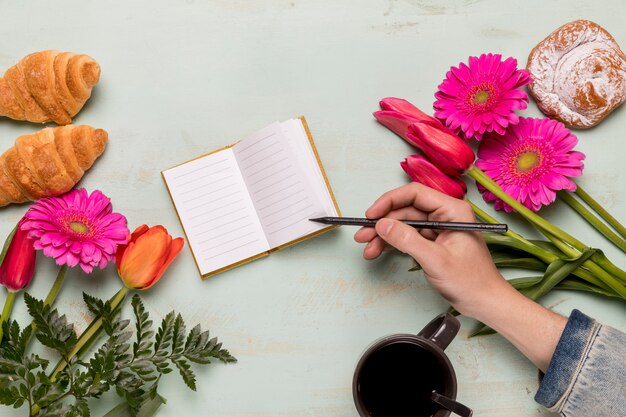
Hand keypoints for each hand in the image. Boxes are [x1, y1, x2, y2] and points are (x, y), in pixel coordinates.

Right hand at [354, 183, 566, 370]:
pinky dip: (392, 244)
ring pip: (404, 224)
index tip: (371, 215)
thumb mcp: (435, 260)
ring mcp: (438, 228)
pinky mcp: (433, 242)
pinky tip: (378, 251)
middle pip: (405, 210)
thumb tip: (382, 224)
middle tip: (363, 235)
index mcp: (452, 210)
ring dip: (384, 235)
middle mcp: (445, 215)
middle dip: (383, 222)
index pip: (414, 194)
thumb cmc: (471, 281)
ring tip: (367, 248)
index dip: (389, 201)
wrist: (485, 303)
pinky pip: (408, 237)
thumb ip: (407, 240)